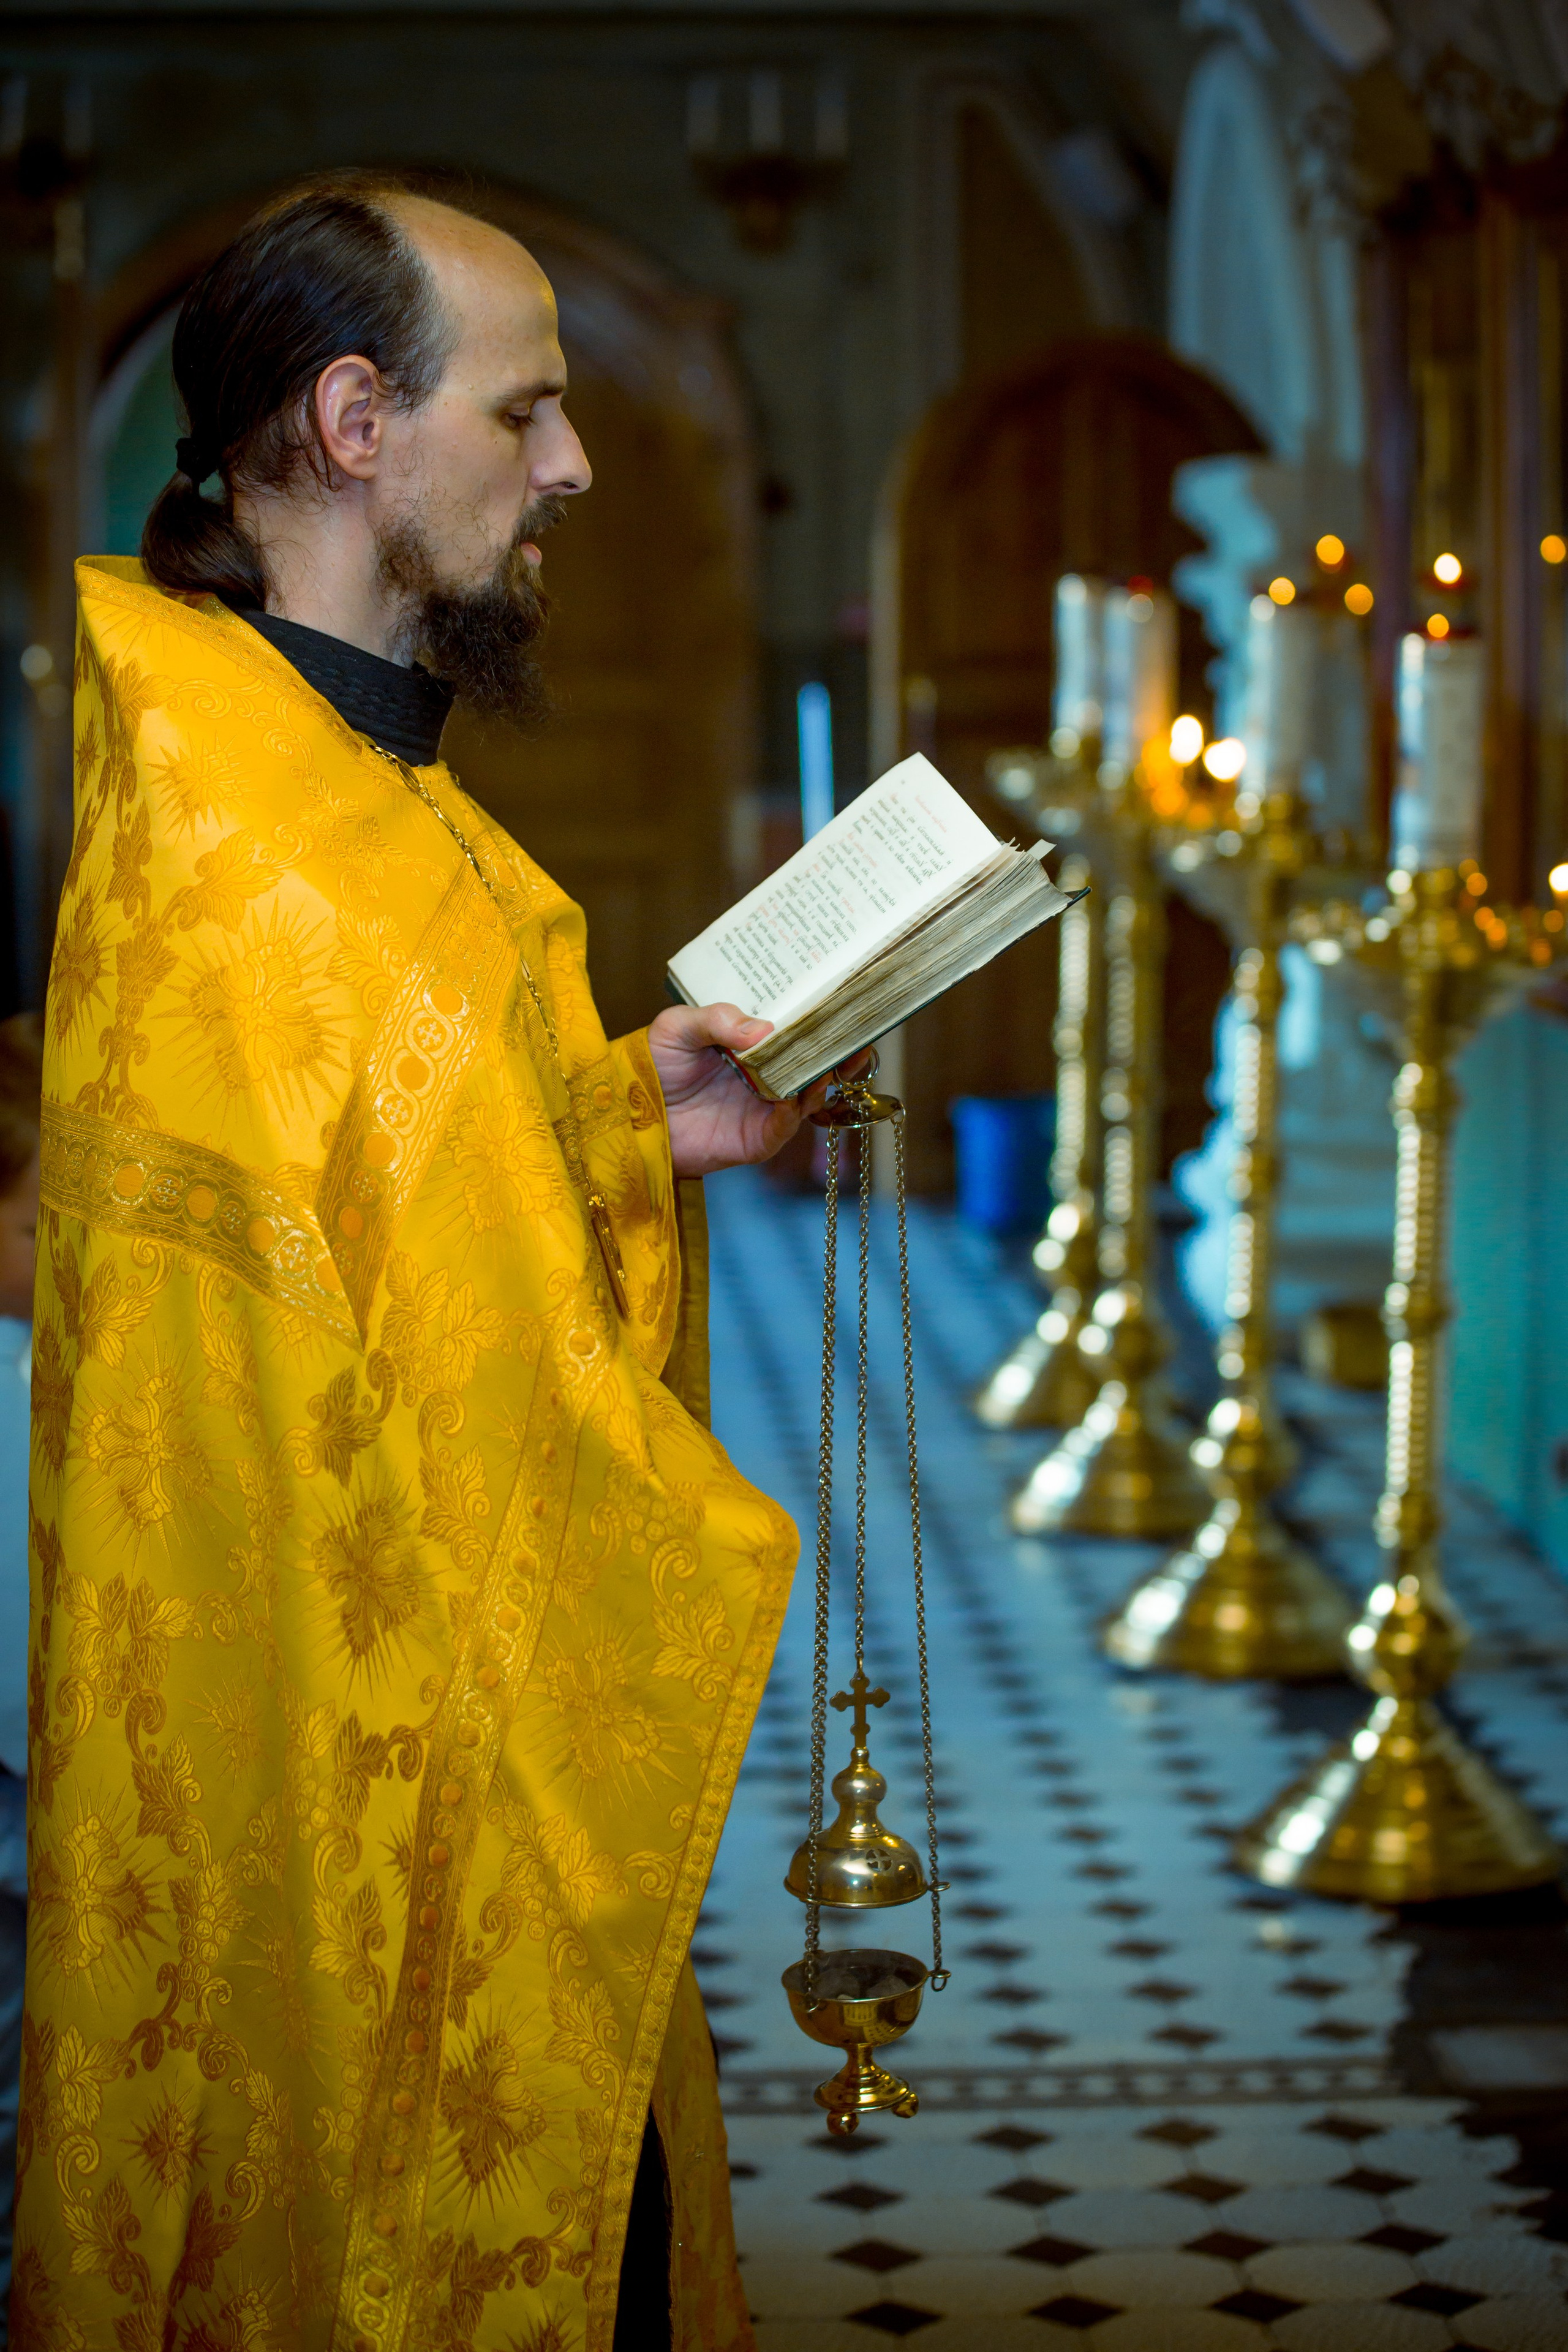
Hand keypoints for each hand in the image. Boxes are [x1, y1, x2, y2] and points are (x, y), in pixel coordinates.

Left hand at [646, 1003, 854, 1178]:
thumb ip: (715, 1019)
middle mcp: (766, 1074)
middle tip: (855, 1041)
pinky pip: (786, 1126)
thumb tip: (763, 1029)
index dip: (821, 1021)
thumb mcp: (677, 1027)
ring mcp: (765, 1107)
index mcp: (752, 1044)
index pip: (796, 1030)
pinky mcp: (758, 1138)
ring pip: (809, 1094)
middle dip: (838, 1052)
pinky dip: (793, 1111)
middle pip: (814, 1063)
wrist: (629, 1118)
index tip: (843, 1008)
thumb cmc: (651, 1066)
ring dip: (820, 1080)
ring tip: (822, 1067)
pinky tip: (790, 1097)